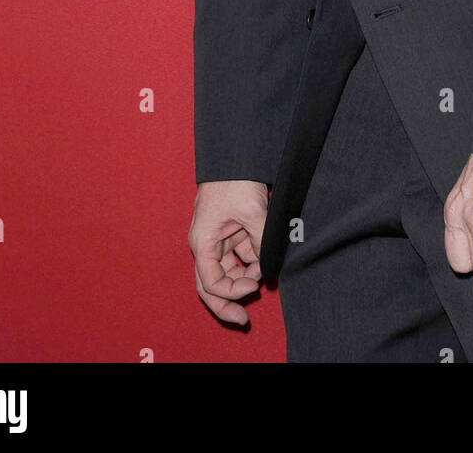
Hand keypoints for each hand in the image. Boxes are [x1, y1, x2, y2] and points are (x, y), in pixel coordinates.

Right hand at [188, 180, 268, 325]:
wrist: (236, 153)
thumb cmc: (234, 179)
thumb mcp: (252, 211)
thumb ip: (261, 242)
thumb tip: (269, 267)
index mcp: (203, 241)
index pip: (210, 282)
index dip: (231, 291)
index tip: (254, 286)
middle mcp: (207, 243)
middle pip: (212, 283)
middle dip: (228, 301)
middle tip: (244, 319)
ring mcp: (219, 237)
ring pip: (229, 269)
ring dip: (248, 274)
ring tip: (267, 268)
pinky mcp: (232, 230)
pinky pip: (242, 253)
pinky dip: (255, 258)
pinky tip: (267, 256)